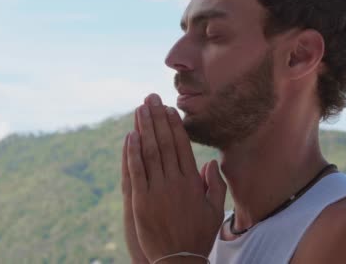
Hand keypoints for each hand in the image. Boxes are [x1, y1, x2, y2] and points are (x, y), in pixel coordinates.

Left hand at [126, 93, 226, 262]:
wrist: (179, 260)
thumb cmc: (198, 235)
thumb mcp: (215, 210)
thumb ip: (216, 184)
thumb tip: (211, 162)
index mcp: (192, 182)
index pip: (182, 146)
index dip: (174, 125)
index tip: (169, 109)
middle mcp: (175, 182)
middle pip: (165, 143)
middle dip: (157, 118)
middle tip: (151, 98)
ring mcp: (157, 190)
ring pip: (150, 152)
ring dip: (144, 128)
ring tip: (140, 109)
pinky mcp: (141, 201)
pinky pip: (137, 171)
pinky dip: (133, 152)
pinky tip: (130, 136)